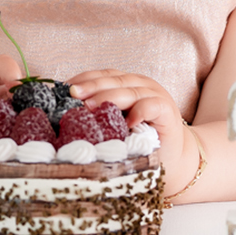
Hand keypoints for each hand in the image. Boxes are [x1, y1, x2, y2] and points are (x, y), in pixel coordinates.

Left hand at [68, 68, 199, 185]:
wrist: (172, 159)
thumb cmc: (137, 143)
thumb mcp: (113, 126)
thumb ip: (96, 116)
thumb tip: (62, 114)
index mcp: (124, 84)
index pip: (101, 75)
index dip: (82, 80)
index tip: (62, 90)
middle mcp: (140, 85)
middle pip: (113, 80)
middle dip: (91, 87)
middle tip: (72, 95)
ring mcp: (155, 95)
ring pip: (130, 90)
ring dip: (109, 97)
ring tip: (90, 107)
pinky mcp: (167, 110)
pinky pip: (152, 106)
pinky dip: (140, 111)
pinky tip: (127, 121)